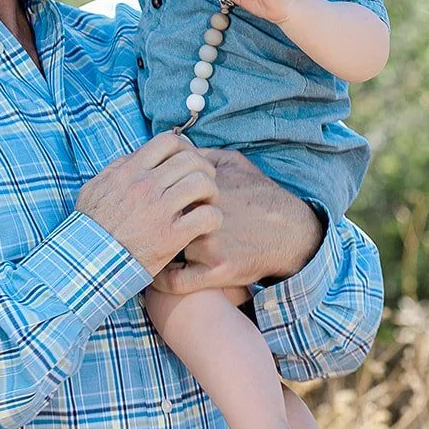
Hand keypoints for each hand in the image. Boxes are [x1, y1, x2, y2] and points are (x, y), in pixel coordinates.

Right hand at [75, 132, 220, 275]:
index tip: (187, 160)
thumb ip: (116, 169)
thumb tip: (137, 157)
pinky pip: (207, 216)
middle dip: (203, 168)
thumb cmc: (91, 226)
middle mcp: (147, 186)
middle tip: (204, 182)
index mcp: (130, 171)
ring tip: (206, 202)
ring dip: (211, 191)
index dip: (185, 146)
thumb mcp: (94, 188)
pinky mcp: (172, 236)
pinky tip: (206, 224)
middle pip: (191, 159)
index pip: (168, 141)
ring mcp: (160, 210)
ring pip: (202, 183)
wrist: (89, 261)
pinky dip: (213, 218)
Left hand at [151, 149, 324, 293]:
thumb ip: (202, 154)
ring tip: (145, 254)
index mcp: (202, 189)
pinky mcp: (217, 270)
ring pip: (164, 251)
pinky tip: (158, 274)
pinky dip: (161, 282)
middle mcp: (204, 215)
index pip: (158, 191)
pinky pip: (174, 282)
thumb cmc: (260, 194)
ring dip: (154, 253)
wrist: (291, 231)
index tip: (138, 207)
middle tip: (137, 233)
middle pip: (157, 222)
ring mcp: (210, 245)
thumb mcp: (234, 163)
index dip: (146, 201)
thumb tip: (175, 146)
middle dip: (146, 227)